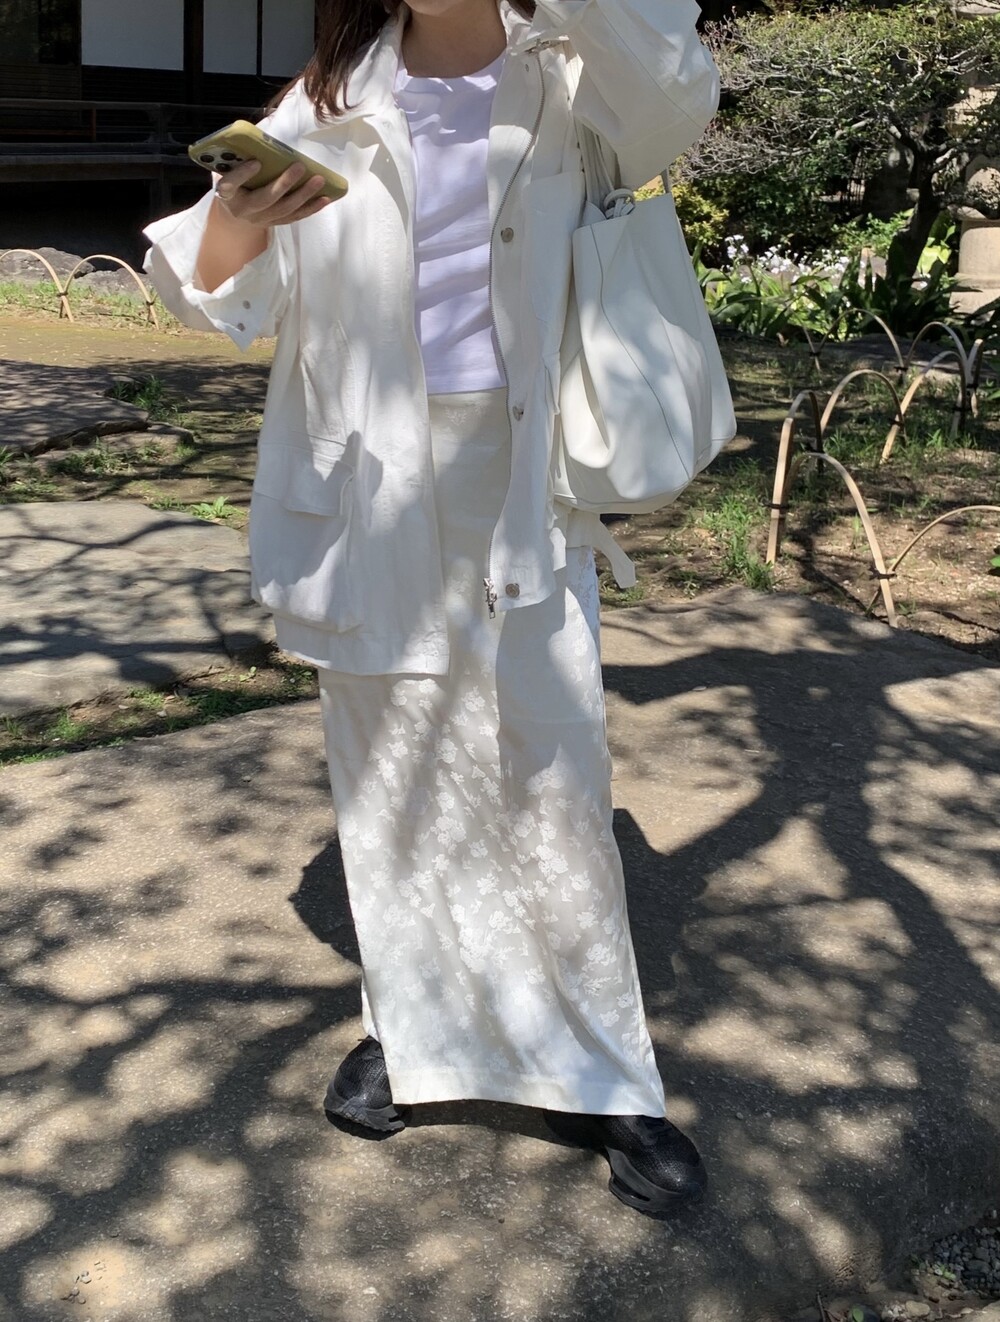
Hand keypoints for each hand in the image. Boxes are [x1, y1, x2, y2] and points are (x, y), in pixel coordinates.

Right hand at [212, 158, 332, 227]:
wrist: (234, 208)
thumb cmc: (233, 179)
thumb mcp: (228, 167)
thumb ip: (237, 156)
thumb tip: (258, 137)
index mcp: (227, 193)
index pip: (230, 185)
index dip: (242, 175)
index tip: (256, 162)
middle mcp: (244, 210)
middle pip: (266, 199)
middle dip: (284, 183)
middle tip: (300, 167)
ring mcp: (260, 219)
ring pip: (284, 210)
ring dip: (304, 195)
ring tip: (320, 180)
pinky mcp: (274, 223)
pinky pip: (294, 217)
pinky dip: (311, 208)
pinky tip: (325, 198)